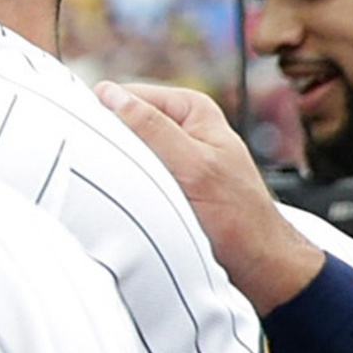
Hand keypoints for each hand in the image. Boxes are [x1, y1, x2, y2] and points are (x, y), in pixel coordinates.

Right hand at [96, 81, 324, 313]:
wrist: (254, 259)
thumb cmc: (236, 215)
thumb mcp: (192, 164)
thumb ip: (152, 127)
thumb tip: (110, 93)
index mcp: (191, 108)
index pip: (127, 98)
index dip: (107, 119)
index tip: (99, 146)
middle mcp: (181, 126)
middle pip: (123, 124)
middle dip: (112, 146)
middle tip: (120, 176)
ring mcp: (171, 154)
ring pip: (124, 151)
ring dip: (117, 170)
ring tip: (130, 192)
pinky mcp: (165, 180)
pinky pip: (131, 174)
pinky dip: (124, 185)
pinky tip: (130, 201)